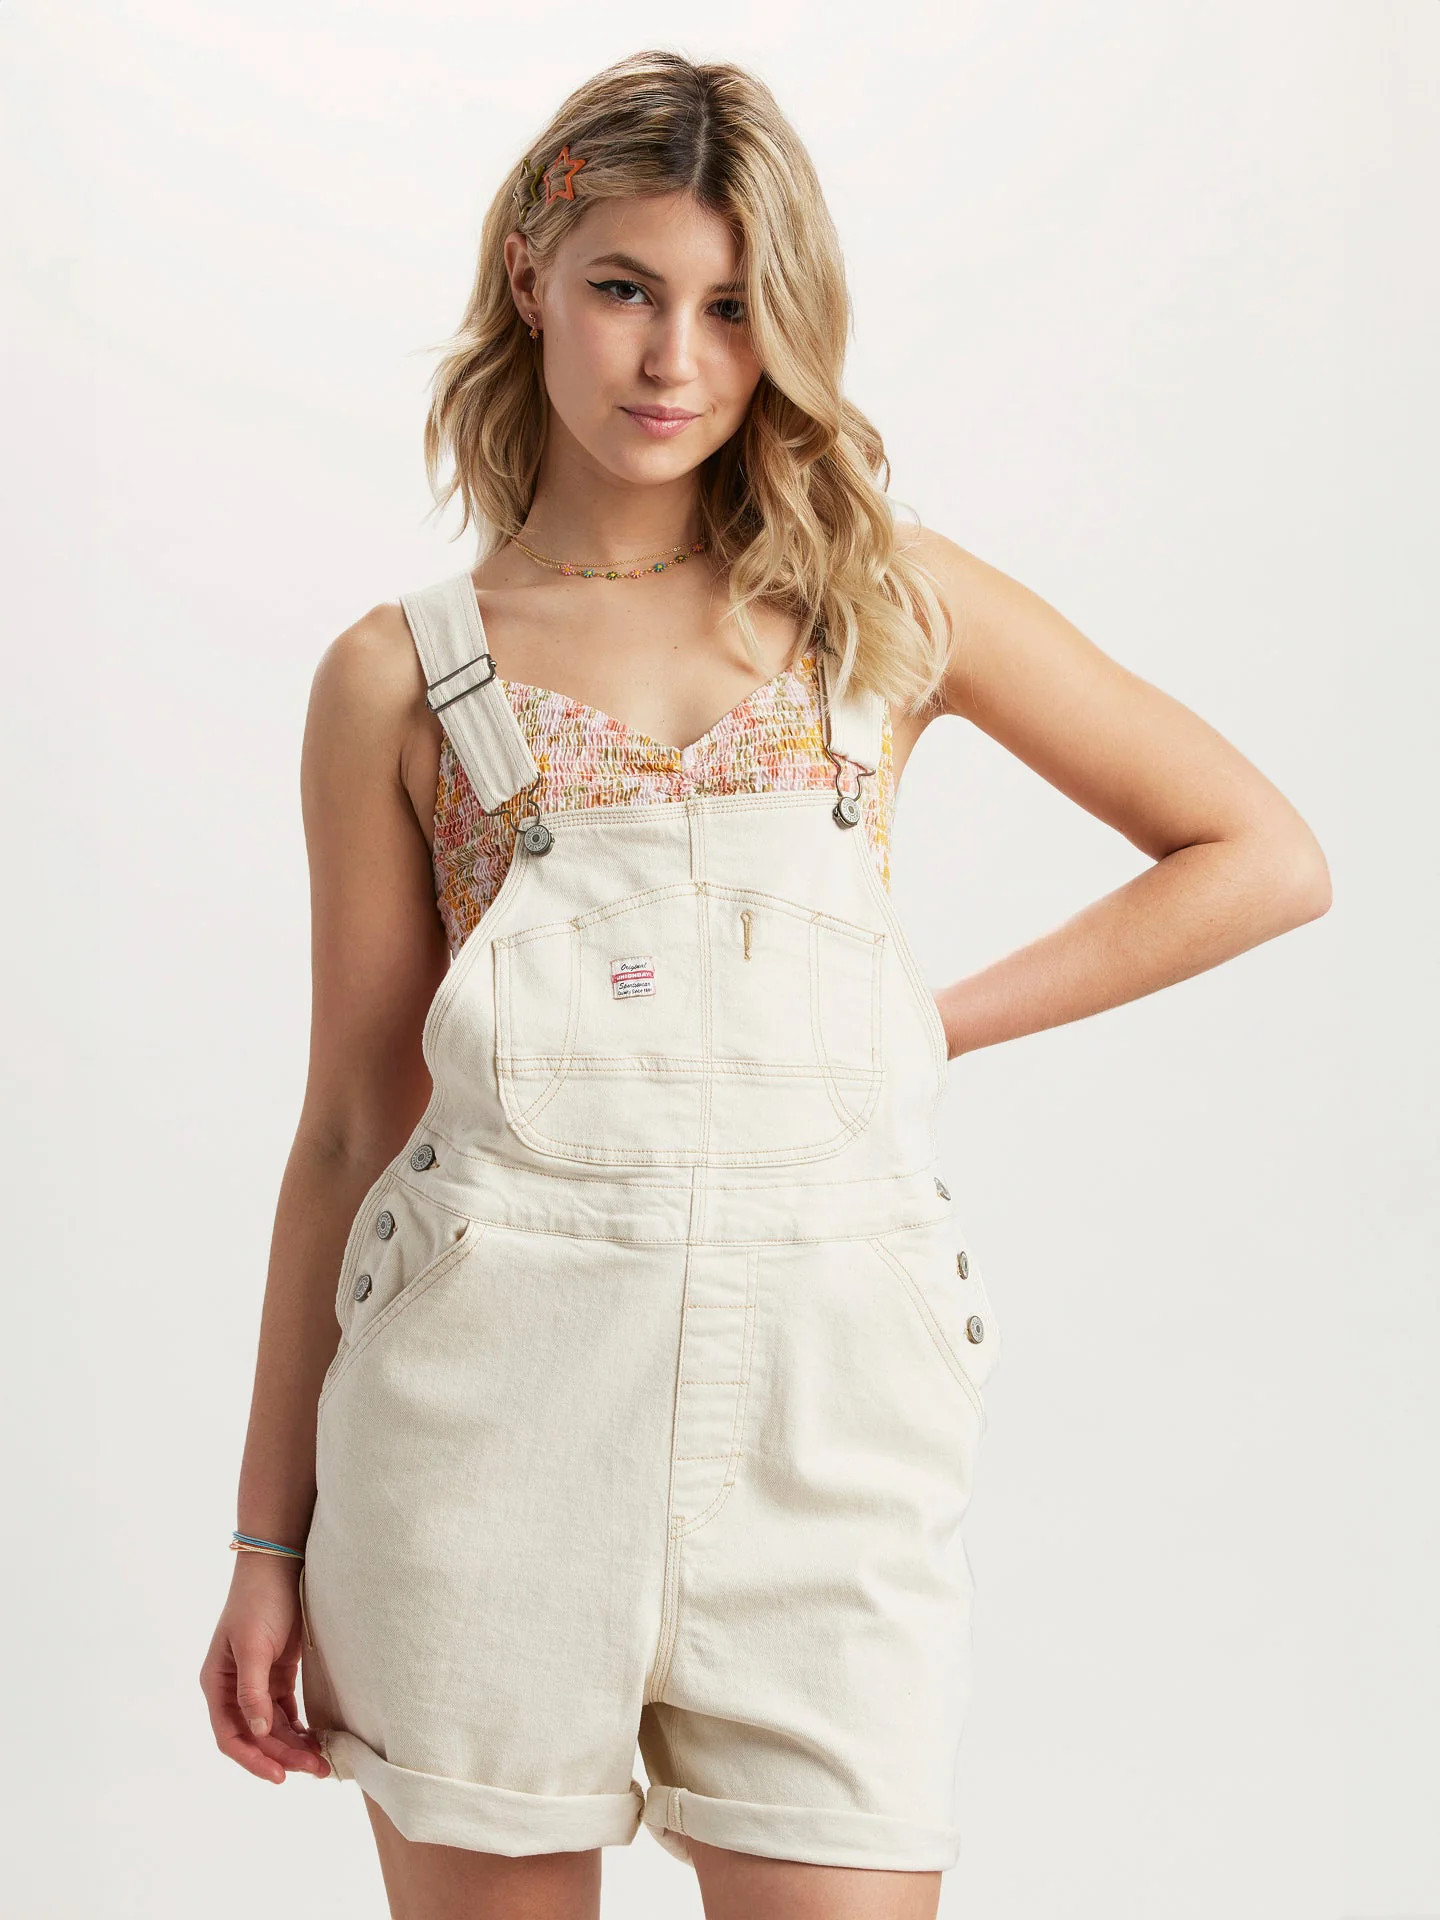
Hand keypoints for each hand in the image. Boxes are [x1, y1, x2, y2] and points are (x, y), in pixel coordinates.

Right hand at [199, 1553, 330, 1784]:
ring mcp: (256, 1681)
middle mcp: (233, 1688)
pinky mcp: (277, 1672)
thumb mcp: (253, 1646)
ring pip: (273, 1727)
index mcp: (216, 1684)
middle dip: (283, 1756)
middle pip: (256, 1736)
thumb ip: (252, 1692)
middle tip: (317, 1769)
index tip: (279, 1776)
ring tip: (322, 1762)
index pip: (230, 1736)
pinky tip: (316, 1739)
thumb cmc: (260, 1602)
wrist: (280, 1565)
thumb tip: (257, 1733)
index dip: (253, 1760)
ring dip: (294, 1746)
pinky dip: (299, 1727)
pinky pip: (286, 1711)